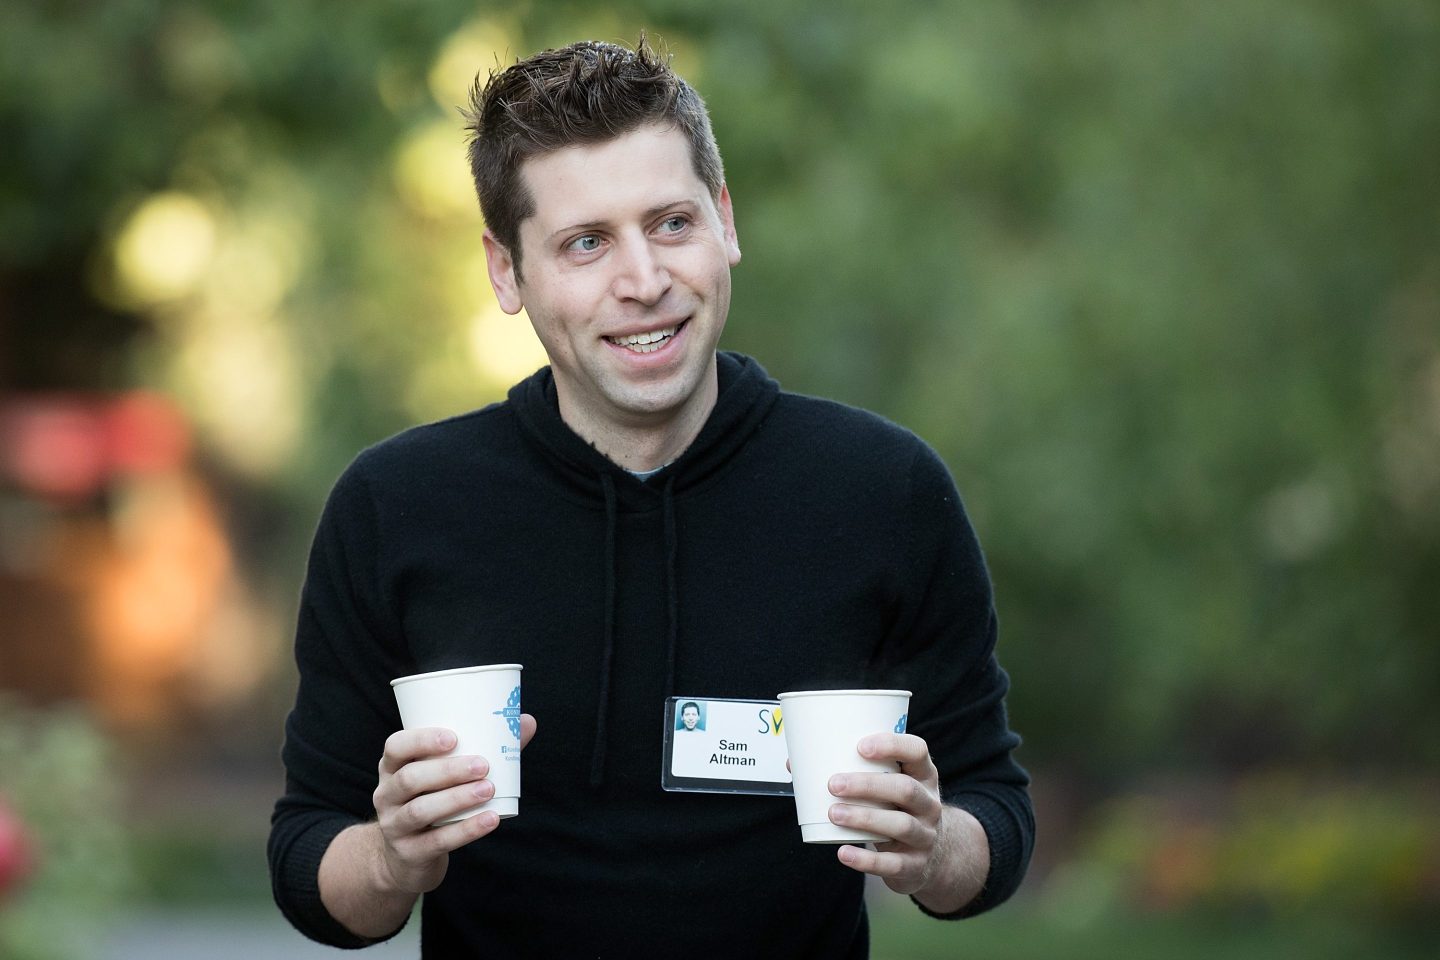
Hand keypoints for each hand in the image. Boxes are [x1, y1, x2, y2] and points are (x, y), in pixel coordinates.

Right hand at [371, 714, 536, 894]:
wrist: (406, 859)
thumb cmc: (432, 802)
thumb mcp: (442, 777)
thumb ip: (482, 749)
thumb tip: (526, 722)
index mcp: (392, 768)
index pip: (395, 747)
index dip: (421, 740)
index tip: (454, 737)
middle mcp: (386, 795)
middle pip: (410, 778)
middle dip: (448, 770)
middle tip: (483, 765)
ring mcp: (394, 826)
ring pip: (420, 810)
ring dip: (457, 798)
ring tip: (488, 789)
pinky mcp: (410, 853)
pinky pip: (437, 841)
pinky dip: (466, 830)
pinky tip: (491, 819)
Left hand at [826, 732, 945, 895]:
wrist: (932, 858)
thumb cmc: (896, 810)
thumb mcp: (889, 789)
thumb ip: (853, 773)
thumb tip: (794, 764)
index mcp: (923, 776)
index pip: (917, 751)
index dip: (892, 745)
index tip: (860, 746)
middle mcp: (929, 804)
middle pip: (905, 790)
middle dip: (868, 785)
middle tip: (833, 784)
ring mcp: (926, 836)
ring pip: (900, 825)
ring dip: (864, 818)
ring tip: (833, 814)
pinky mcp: (916, 865)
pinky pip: (892, 864)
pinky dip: (866, 860)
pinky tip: (843, 853)